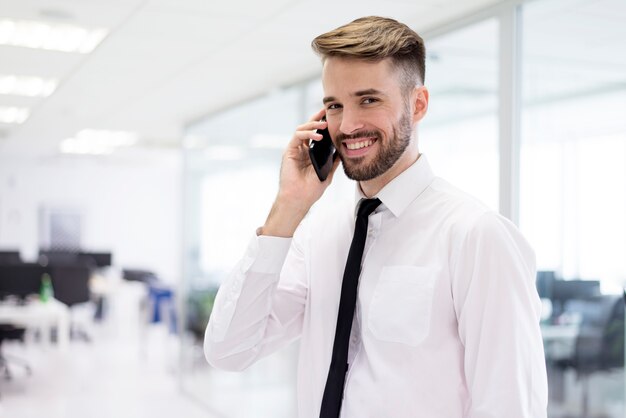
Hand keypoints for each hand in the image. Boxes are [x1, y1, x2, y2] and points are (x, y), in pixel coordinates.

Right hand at [261, 109, 340, 236]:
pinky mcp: (289, 151)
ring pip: (302, 129)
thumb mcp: (328, 172)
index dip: (323, 126)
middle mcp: (301, 149)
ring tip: (324, 125)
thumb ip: (334, 161)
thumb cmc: (311, 189)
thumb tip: (344, 151)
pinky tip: (317, 136)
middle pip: (308, 129)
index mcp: (310, 153)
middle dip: (317, 119)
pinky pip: (297, 136)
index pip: (316, 135)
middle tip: (326, 111)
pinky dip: (307, 133)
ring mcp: (295, 150)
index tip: (332, 118)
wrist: (300, 199)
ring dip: (313, 125)